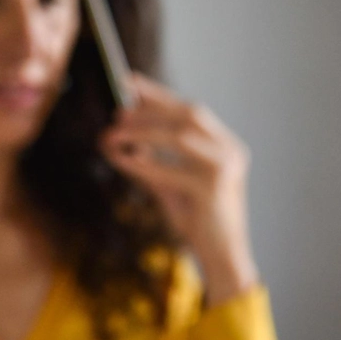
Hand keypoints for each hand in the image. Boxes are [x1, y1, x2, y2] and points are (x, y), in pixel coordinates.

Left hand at [100, 74, 260, 306]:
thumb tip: (118, 136)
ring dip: (140, 132)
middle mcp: (230, 150)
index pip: (190, 110)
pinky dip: (141, 162)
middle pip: (188, 114)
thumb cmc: (196, 221)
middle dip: (148, 109)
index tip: (127, 81)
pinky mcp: (213, 189)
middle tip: (115, 113)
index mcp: (224, 144)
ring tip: (110, 136)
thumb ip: (151, 159)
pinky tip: (119, 159)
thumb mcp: (170, 184)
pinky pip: (170, 169)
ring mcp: (226, 168)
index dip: (158, 94)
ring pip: (179, 136)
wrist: (221, 258)